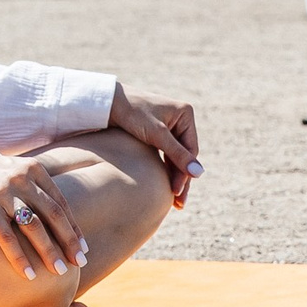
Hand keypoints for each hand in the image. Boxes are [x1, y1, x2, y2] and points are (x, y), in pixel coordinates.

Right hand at [0, 155, 85, 280]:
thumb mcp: (19, 177)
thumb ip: (40, 194)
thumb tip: (68, 229)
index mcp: (34, 170)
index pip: (60, 203)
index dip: (73, 228)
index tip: (83, 250)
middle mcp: (20, 178)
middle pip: (52, 213)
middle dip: (67, 241)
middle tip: (79, 263)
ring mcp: (2, 192)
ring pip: (33, 225)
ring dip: (48, 250)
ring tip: (59, 271)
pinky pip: (6, 236)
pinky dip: (19, 257)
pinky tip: (29, 274)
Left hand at [110, 84, 200, 205]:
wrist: (107, 103)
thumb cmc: (132, 113)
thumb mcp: (157, 135)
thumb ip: (178, 154)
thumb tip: (199, 173)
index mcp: (186, 114)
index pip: (191, 149)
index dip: (185, 172)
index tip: (177, 191)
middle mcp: (180, 119)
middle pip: (185, 155)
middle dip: (182, 178)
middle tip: (179, 203)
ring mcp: (170, 127)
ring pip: (176, 157)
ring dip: (175, 177)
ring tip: (174, 201)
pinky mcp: (158, 134)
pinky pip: (166, 155)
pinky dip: (165, 169)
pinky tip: (165, 186)